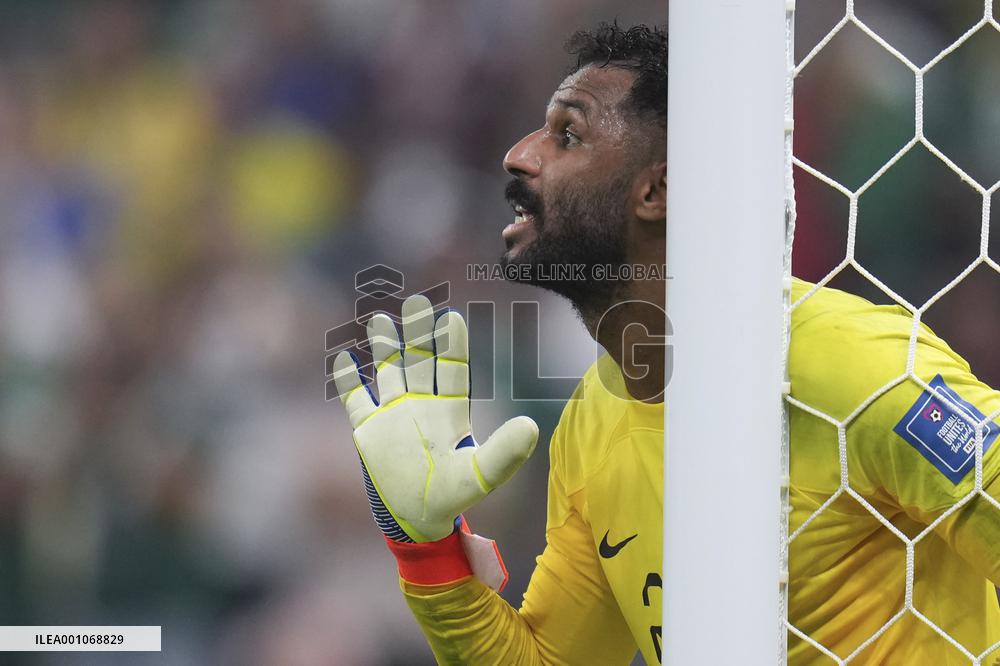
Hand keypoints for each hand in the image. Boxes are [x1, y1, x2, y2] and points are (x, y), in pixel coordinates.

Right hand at [332, 295, 538, 542]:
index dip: (451, 343)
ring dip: (384, 347)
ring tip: (380, 320)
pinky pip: (356, 399)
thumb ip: (504, 453)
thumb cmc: (452, 497)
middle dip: (417, 332)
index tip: (452, 317)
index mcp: (449, 410)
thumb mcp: (481, 475)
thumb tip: (533, 427)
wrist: (417, 520)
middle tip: (417, 301)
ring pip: (387, 371)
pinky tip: (343, 359)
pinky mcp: (368, 431)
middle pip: (418, 360)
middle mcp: (421, 405)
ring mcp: (392, 415)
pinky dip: (349, 381)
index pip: (451, 367)